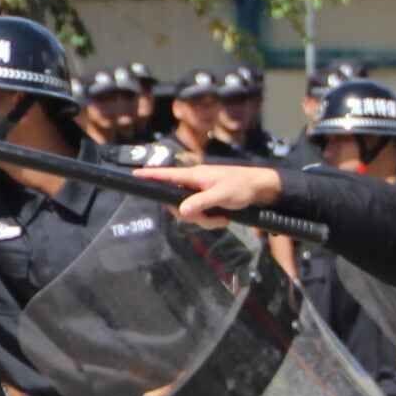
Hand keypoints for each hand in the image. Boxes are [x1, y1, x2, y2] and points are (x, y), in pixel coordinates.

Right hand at [159, 163, 283, 226]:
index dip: (150, 175)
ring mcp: (201, 194)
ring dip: (205, 220)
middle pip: (177, 203)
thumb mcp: (222, 195)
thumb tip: (180, 211)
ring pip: (190, 212)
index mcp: (194, 176)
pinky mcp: (208, 202)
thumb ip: (201, 202)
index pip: (167, 175)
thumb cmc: (242, 186)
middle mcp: (194, 184)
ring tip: (222, 219)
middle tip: (209, 218)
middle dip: (192, 215)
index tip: (134, 175)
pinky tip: (224, 218)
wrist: (262, 189)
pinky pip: (201, 215)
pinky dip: (211, 220)